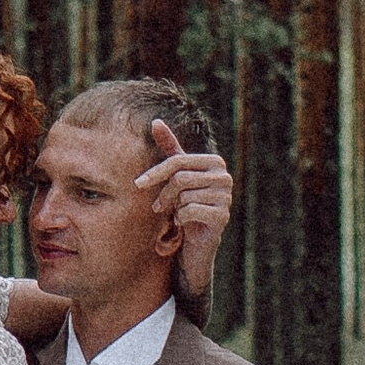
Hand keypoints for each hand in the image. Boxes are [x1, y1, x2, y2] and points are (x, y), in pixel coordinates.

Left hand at [139, 120, 232, 304]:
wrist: (196, 244)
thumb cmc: (185, 204)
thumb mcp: (176, 175)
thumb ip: (169, 148)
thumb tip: (156, 121)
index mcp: (214, 162)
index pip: (178, 160)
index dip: (155, 172)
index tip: (138, 184)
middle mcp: (224, 177)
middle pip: (180, 177)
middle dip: (165, 193)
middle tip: (160, 206)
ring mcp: (226, 197)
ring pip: (184, 195)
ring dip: (173, 207)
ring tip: (177, 214)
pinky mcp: (223, 217)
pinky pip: (190, 211)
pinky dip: (181, 219)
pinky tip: (185, 224)